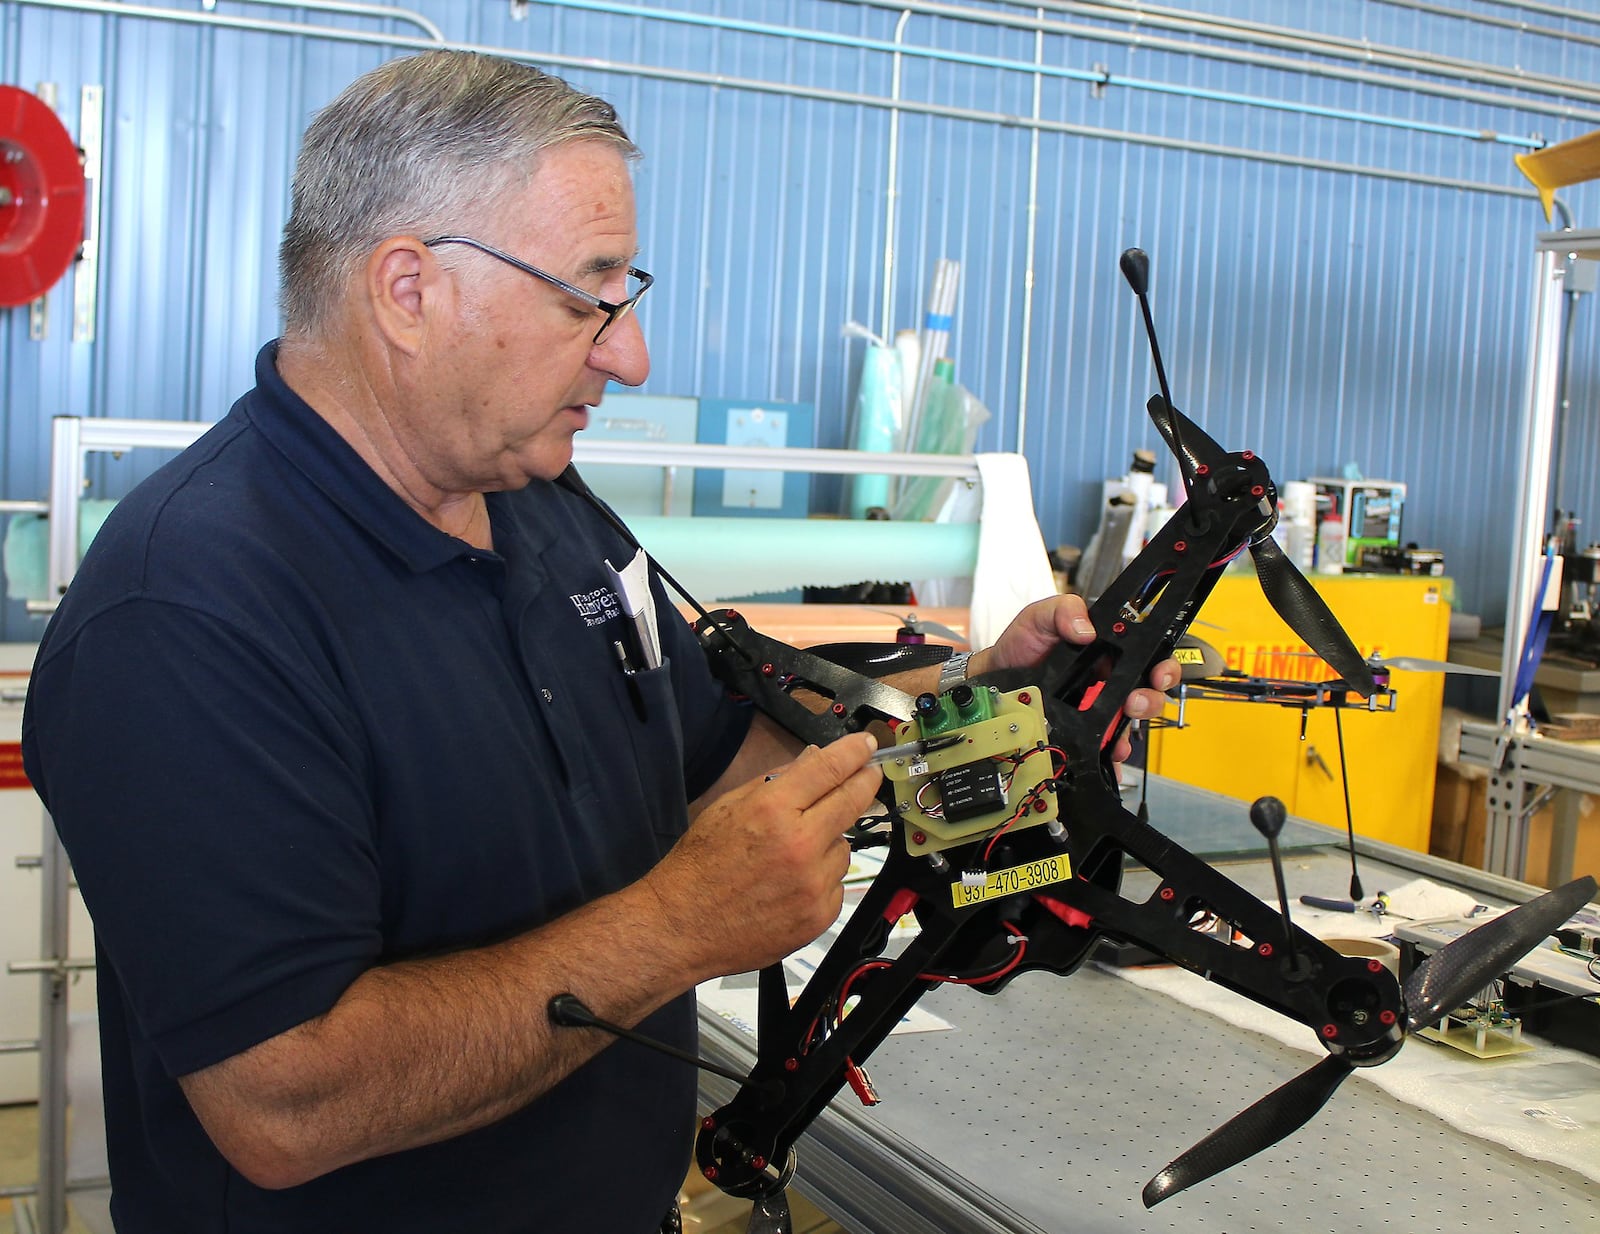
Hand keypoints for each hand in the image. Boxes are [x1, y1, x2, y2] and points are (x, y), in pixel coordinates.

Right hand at [652, 733, 881, 976]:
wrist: (683, 926)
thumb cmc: (700, 864)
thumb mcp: (728, 807)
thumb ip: (777, 781)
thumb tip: (815, 760)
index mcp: (772, 809)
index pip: (829, 768)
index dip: (854, 751)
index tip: (866, 744)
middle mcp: (799, 844)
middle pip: (853, 801)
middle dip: (865, 781)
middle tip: (869, 773)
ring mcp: (813, 883)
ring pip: (844, 847)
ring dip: (829, 841)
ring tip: (793, 854)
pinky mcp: (820, 914)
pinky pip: (836, 882)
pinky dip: (822, 878)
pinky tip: (791, 883)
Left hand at [973, 594, 1180, 761]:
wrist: (995, 679)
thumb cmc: (1020, 646)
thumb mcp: (1040, 617)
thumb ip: (1063, 610)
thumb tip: (1087, 628)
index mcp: (1106, 649)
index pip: (1147, 656)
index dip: (1161, 666)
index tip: (1158, 674)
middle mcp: (1108, 679)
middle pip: (1146, 692)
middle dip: (1150, 699)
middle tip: (1135, 703)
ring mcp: (1097, 707)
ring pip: (1129, 722)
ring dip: (1132, 728)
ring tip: (1119, 731)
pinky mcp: (1083, 730)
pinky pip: (1104, 744)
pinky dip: (1111, 753)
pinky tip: (1108, 755)